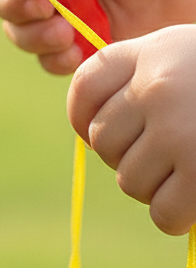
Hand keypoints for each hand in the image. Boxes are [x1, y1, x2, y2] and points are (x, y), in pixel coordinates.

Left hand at [68, 25, 195, 234]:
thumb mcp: (185, 53)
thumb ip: (142, 77)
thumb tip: (91, 132)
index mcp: (149, 52)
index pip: (85, 89)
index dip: (83, 118)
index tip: (97, 132)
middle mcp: (156, 88)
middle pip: (103, 141)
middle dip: (126, 156)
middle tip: (162, 156)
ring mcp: (179, 131)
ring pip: (129, 180)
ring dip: (153, 187)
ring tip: (184, 173)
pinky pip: (163, 212)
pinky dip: (175, 215)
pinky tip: (195, 200)